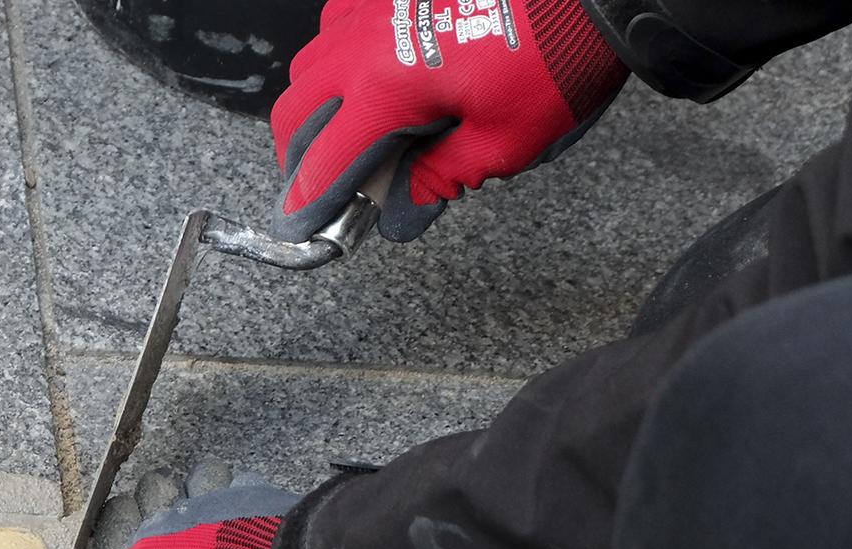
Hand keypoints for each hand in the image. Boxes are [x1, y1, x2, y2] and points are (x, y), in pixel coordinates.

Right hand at [270, 0, 626, 241]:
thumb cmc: (554, 56)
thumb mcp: (503, 142)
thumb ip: (441, 176)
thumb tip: (403, 205)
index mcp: (387, 88)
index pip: (326, 159)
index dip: (308, 200)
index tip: (299, 224)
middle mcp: (366, 44)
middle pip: (297, 109)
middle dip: (298, 154)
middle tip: (319, 181)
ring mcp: (374, 9)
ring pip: (309, 62)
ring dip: (315, 104)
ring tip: (343, 129)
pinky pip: (338, 20)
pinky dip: (337, 53)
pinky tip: (365, 70)